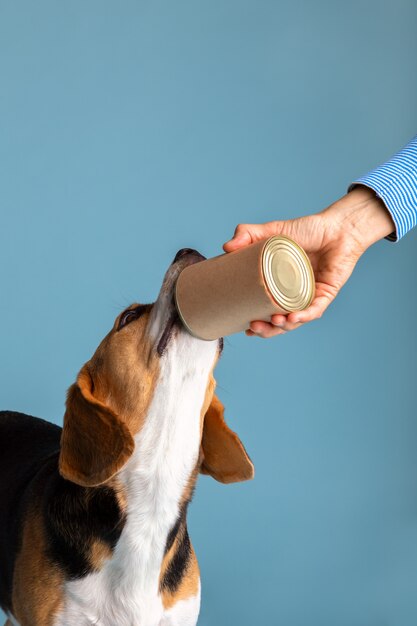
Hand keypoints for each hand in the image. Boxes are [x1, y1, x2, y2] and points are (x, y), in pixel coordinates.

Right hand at [223, 186, 394, 337]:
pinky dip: (303, 316)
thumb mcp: (272, 231)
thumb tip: (226, 247)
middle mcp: (294, 296)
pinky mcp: (326, 295)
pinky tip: (292, 318)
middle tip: (253, 327)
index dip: (255, 324)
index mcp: (280, 288)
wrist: (338, 226)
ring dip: (283, 326)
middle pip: (279, 323)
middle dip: (266, 330)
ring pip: (296, 321)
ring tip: (274, 322)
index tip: (243, 328)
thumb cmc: (308, 230)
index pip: (265, 311)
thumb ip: (248, 234)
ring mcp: (310, 297)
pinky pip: (314, 310)